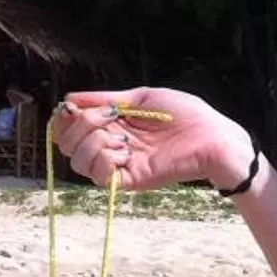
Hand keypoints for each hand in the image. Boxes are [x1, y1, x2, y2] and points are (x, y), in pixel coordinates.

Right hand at [50, 88, 251, 192]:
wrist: (212, 136)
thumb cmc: (186, 114)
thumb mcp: (142, 97)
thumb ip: (105, 99)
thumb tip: (70, 99)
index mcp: (112, 124)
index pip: (70, 128)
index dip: (64, 119)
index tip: (71, 108)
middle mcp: (110, 145)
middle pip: (68, 144)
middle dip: (80, 125)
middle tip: (109, 117)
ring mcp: (119, 164)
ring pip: (78, 161)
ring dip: (92, 143)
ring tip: (121, 137)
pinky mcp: (130, 179)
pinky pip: (99, 176)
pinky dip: (104, 159)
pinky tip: (125, 151)